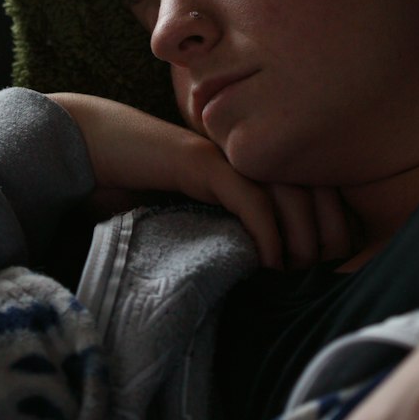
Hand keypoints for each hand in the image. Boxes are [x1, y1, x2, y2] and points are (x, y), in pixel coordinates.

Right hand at [48, 92, 357, 269]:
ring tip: (299, 272)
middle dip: (330, 232)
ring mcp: (224, 155)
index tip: (333, 263)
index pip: (312, 187)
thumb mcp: (188, 212)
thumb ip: (221, 228)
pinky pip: (248, 196)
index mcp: (248, 162)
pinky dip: (267, 230)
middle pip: (313, 187)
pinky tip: (270, 262)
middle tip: (327, 273)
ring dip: (302, 237)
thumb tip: (256, 271)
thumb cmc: (133, 183)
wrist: (85, 147)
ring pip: (289, 192)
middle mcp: (244, 154)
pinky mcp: (200, 163)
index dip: (332, 222)